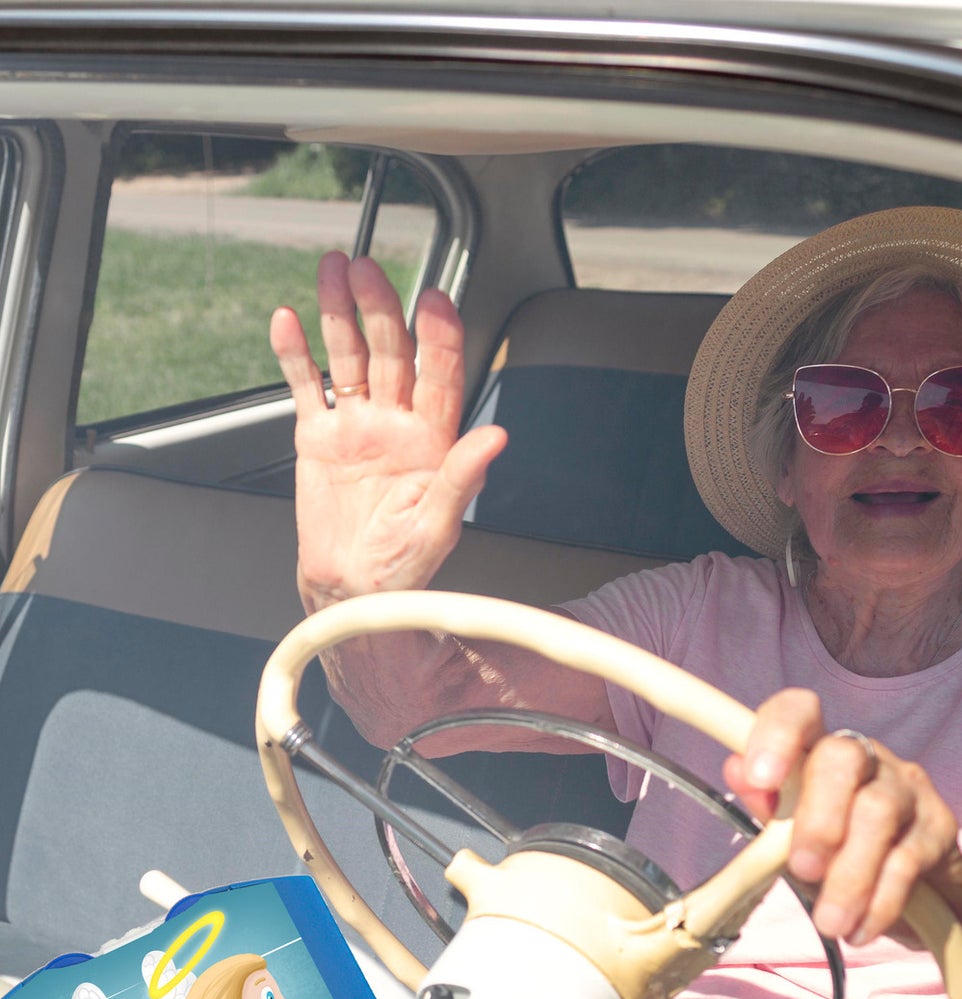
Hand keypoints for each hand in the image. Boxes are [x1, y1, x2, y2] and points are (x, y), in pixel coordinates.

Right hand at [270, 252, 507, 610]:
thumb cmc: (404, 567)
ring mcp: (356, 427)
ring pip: (348, 358)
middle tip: (367, 270)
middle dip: (380, 310)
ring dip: (339, 315)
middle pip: (390, 354)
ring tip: (332, 271)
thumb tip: (496, 437)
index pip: (439, 376)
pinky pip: (307, 387)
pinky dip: (296, 355)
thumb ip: (464, 477)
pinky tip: (289, 321)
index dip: (438, 337)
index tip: (435, 301)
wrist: (354, 590)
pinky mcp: (318, 438)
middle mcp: (397, 425)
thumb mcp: (439, 525)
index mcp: (433, 441)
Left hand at [721, 688, 961, 945]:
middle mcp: (868, 758)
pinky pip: (908, 859)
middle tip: (803, 871)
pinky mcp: (941, 826)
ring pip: (878, 811)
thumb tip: (735, 769)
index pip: (800, 711)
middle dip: (818, 817)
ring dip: (849, 875)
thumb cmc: (844, 858)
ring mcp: (908, 787)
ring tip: (830, 923)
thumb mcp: (798, 841)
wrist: (929, 898)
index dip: (778, 733)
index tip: (759, 777)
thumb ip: (771, 810)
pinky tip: (861, 930)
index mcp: (821, 753)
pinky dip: (880, 901)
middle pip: (843, 758)